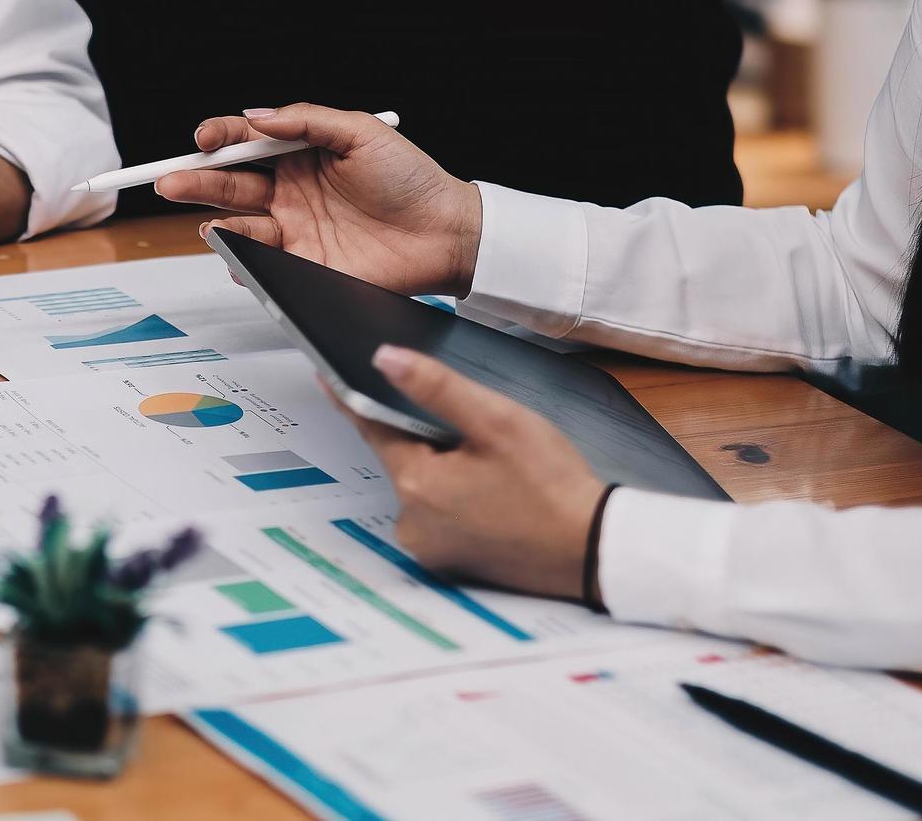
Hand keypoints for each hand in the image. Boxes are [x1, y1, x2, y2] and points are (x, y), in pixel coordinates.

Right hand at [156, 103, 483, 296]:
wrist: (445, 234)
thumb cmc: (412, 179)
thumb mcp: (360, 131)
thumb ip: (306, 120)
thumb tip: (257, 117)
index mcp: (302, 153)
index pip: (247, 141)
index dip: (219, 137)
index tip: (203, 138)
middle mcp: (291, 190)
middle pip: (230, 181)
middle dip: (195, 178)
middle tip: (169, 179)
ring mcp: (295, 228)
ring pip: (237, 222)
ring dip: (213, 219)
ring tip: (203, 218)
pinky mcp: (303, 265)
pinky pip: (259, 262)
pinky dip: (238, 257)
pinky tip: (231, 247)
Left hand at [351, 345, 605, 600]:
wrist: (594, 551)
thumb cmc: (552, 486)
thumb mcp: (497, 421)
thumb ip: (437, 387)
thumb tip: (385, 359)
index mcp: (416, 484)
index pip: (373, 427)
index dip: (355, 397)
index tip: (328, 374)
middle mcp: (411, 523)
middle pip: (404, 459)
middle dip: (429, 439)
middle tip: (480, 439)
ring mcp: (429, 548)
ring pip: (424, 488)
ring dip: (446, 471)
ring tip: (497, 472)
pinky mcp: (449, 563)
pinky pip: (440, 516)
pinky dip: (457, 500)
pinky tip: (496, 497)